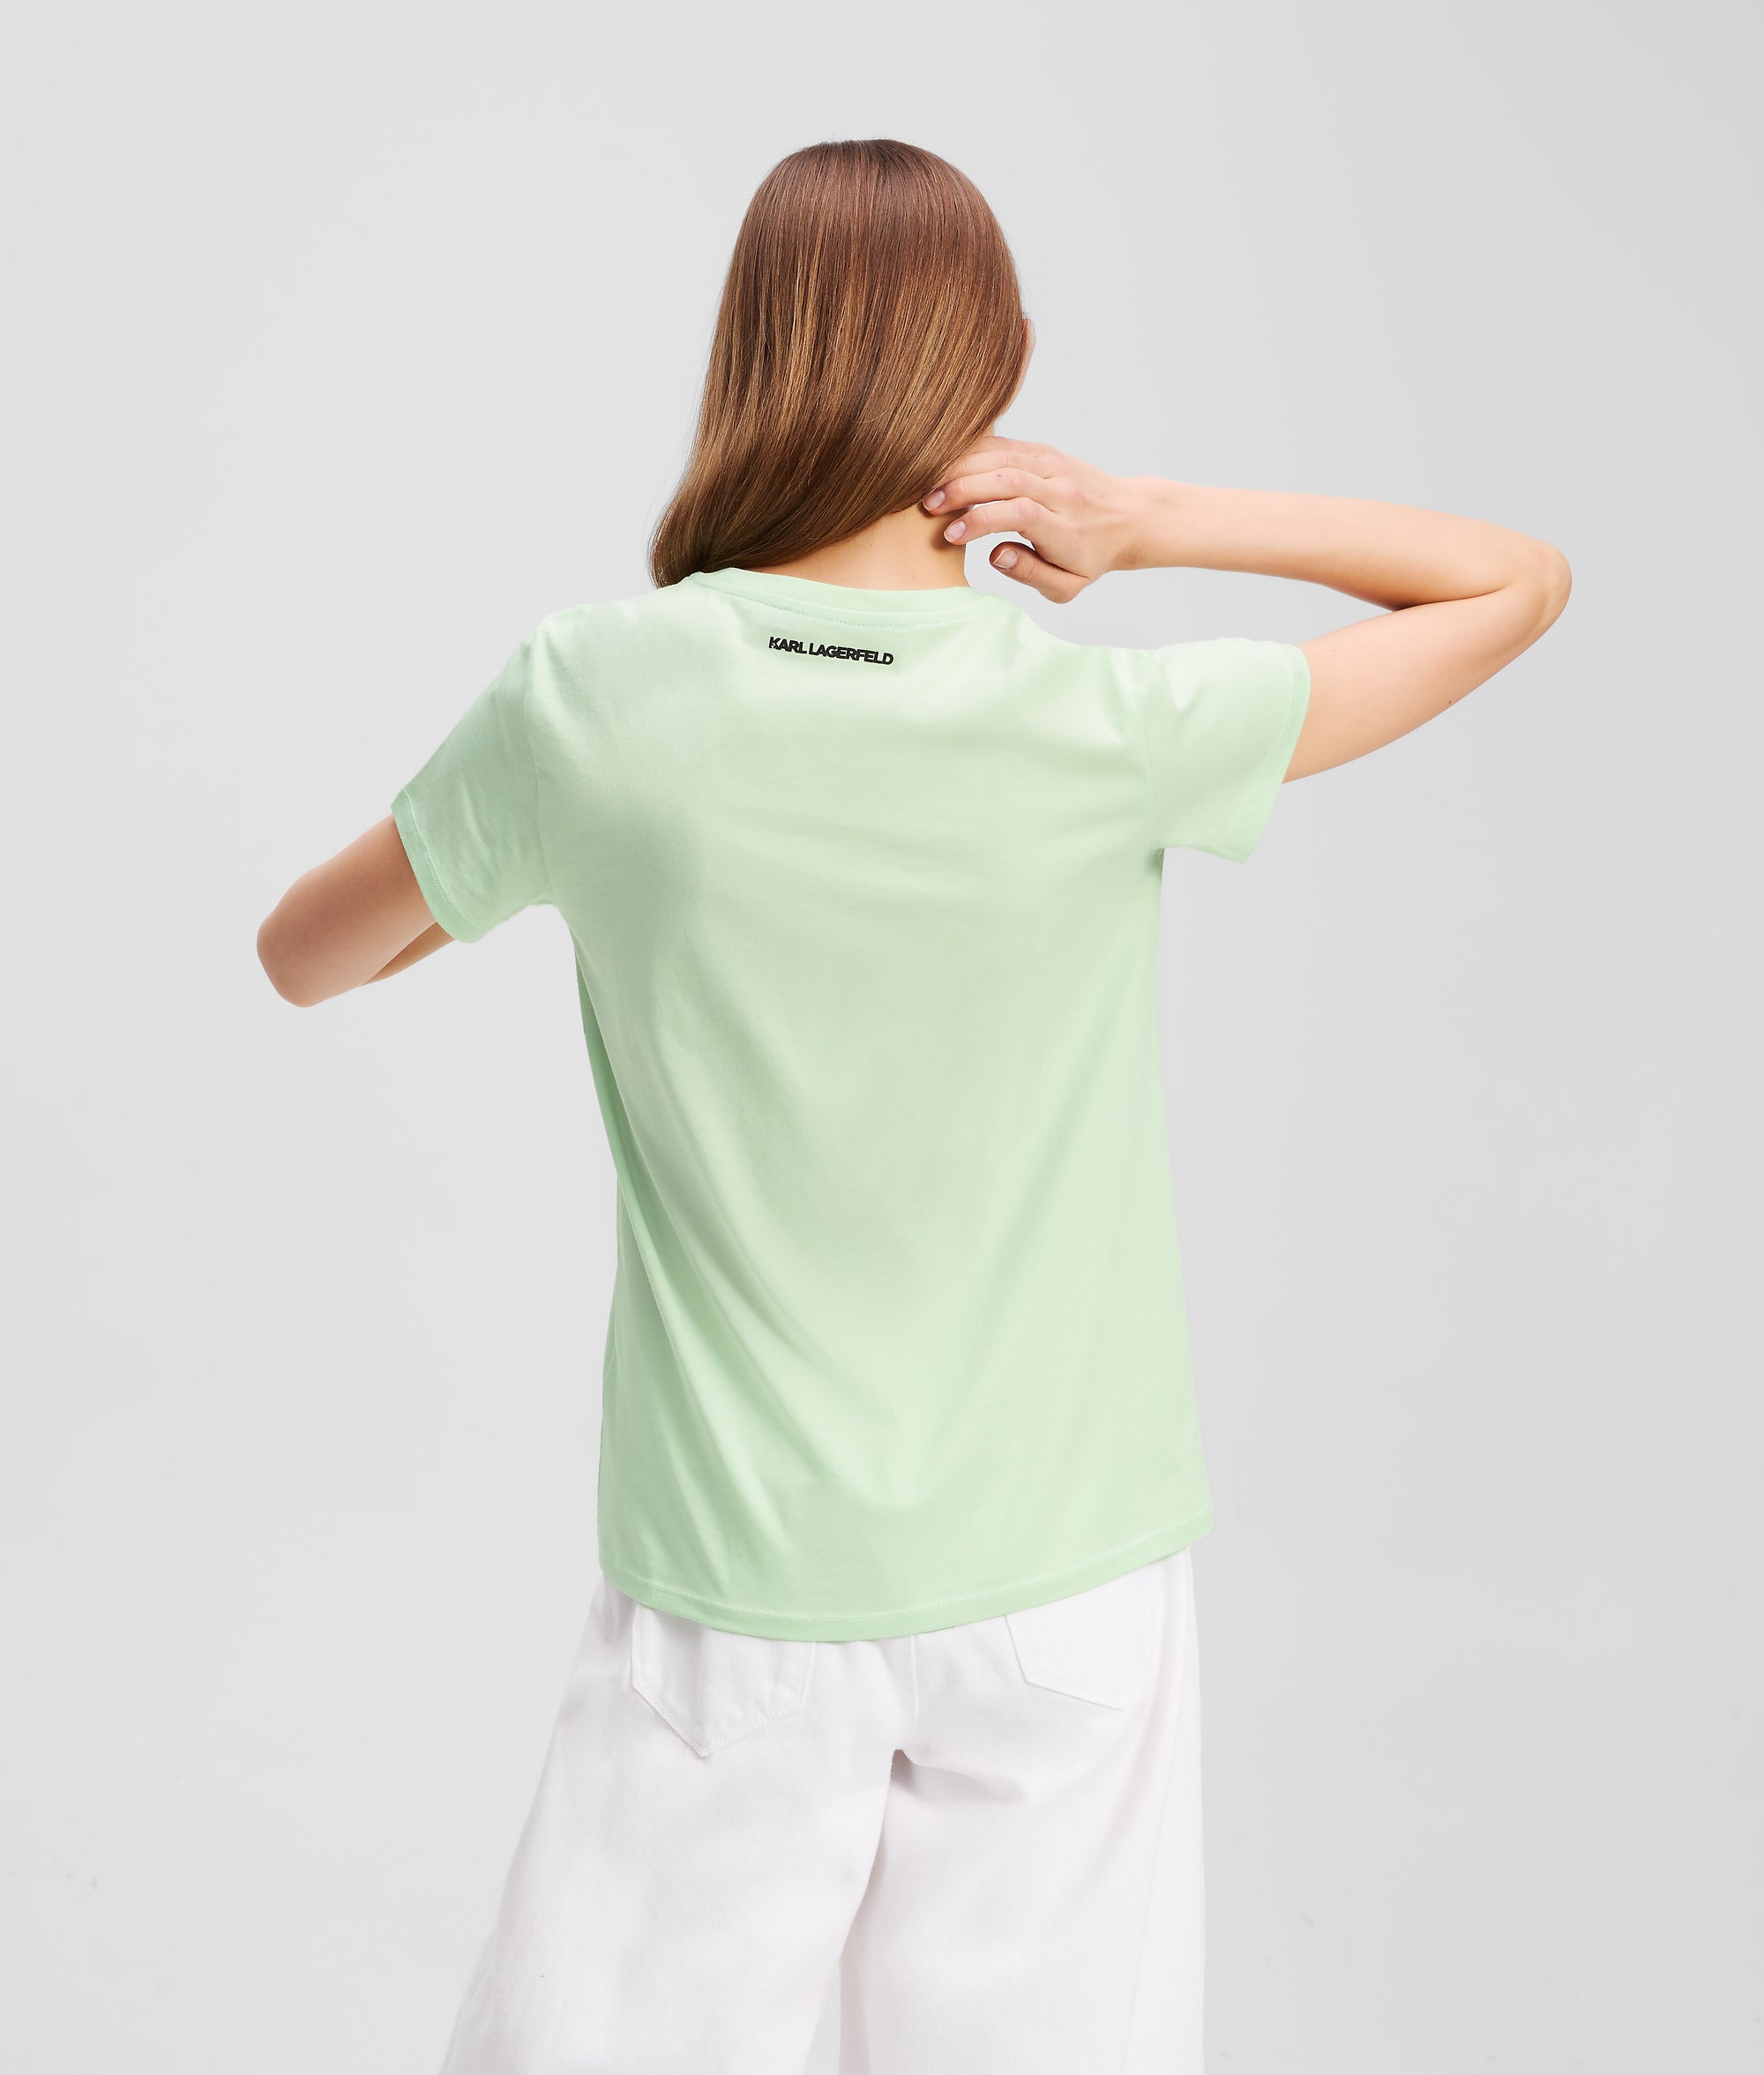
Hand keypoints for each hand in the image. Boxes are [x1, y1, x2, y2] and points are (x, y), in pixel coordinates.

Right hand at [923, 441, 1148, 602]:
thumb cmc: (1090, 557)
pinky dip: (975, 452)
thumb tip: (996, 554)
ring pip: (1004, 458)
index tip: (953, 535)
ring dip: (963, 469)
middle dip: (963, 490)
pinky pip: (1006, 445)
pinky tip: (949, 466)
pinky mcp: (1047, 452)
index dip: (982, 521)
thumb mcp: (1067, 585)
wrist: (1129, 518)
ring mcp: (1055, 467)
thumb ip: (1031, 575)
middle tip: (929, 507)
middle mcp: (1062, 493)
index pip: (1020, 515)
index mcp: (1066, 530)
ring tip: (932, 487)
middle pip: (1007, 480)